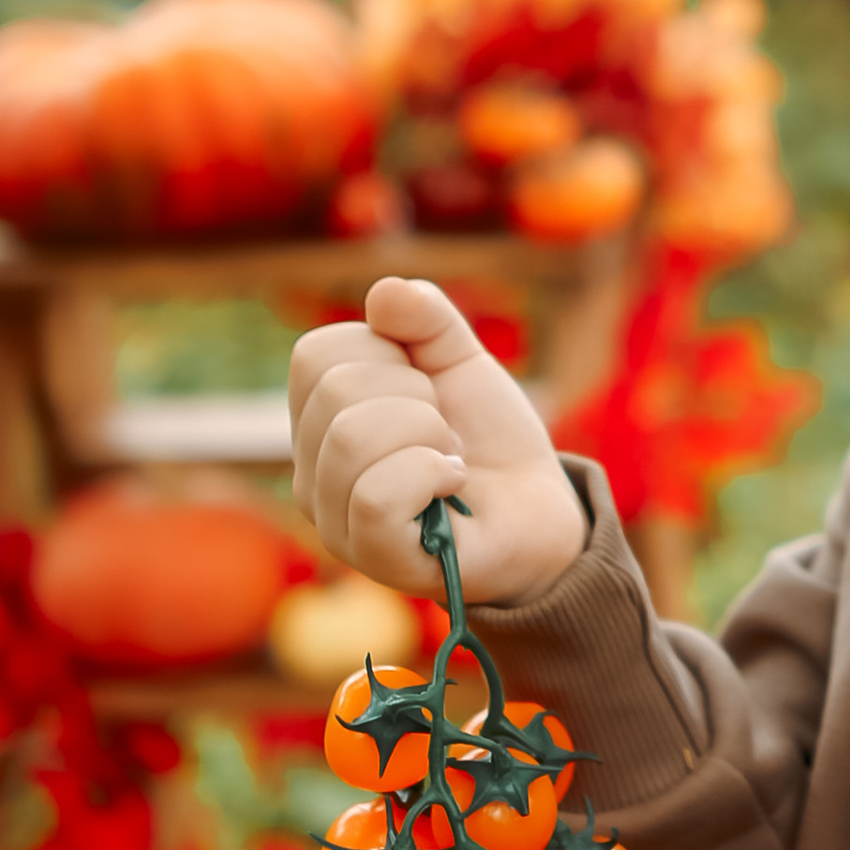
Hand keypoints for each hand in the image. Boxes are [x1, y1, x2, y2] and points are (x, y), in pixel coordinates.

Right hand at [288, 276, 589, 605]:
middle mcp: (309, 472)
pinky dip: (432, 473)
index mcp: (316, 420)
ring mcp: (334, 519)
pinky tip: (451, 484)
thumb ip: (426, 317)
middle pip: (337, 390)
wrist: (539, 507)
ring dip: (430, 434)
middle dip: (418, 395)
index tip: (424, 388)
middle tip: (445, 432)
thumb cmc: (486, 439)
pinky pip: (377, 495)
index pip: (315, 354)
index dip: (386, 352)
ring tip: (449, 458)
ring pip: (353, 438)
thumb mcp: (460, 361)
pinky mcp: (372, 556)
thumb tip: (384, 294)